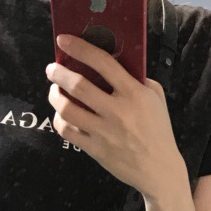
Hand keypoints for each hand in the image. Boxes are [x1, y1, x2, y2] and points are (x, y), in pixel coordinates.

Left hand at [46, 33, 183, 200]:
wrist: (159, 170)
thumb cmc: (158, 130)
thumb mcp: (156, 98)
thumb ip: (137, 79)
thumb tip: (114, 63)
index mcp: (134, 93)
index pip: (103, 63)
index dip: (80, 48)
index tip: (63, 40)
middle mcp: (117, 111)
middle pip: (78, 85)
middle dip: (59, 73)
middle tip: (51, 69)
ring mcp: (105, 132)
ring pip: (68, 109)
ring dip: (55, 96)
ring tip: (54, 91)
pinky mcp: (96, 150)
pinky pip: (68, 132)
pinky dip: (59, 120)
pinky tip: (61, 114)